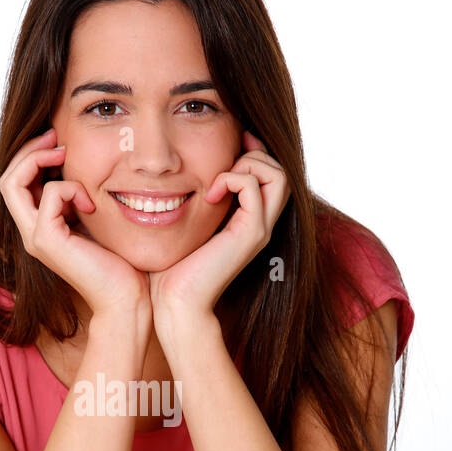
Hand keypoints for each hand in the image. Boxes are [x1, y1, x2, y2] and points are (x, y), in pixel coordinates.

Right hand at [0, 129, 151, 318]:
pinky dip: (71, 188)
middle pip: (7, 178)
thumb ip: (81, 196)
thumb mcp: (96, 218)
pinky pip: (50, 194)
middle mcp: (31, 232)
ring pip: (13, 182)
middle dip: (29, 150)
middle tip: (56, 136)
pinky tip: (92, 205)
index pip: (17, 182)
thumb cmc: (120, 260)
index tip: (58, 141)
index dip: (32, 156)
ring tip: (64, 154)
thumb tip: (79, 165)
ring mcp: (35, 237)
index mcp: (41, 226)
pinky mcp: (46, 241)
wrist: (127, 296)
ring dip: (39, 160)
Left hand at [148, 130, 289, 334]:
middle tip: (221, 166)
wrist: (175, 303)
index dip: (252, 152)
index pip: (269, 174)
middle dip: (253, 155)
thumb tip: (179, 176)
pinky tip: (209, 195)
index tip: (227, 147)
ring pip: (278, 174)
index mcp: (248, 221)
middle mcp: (260, 224)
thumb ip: (193, 200)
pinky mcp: (251, 234)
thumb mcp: (184, 225)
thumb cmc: (171, 269)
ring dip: (247, 164)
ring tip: (217, 182)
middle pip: (280, 170)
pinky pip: (253, 186)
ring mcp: (259, 229)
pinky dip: (231, 179)